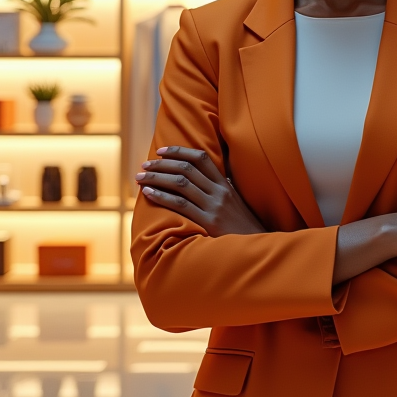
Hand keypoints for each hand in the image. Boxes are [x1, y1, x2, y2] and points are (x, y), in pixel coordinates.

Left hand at [136, 146, 265, 236]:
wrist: (255, 245)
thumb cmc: (241, 225)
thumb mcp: (233, 201)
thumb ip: (218, 188)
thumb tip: (200, 178)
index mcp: (224, 183)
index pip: (200, 158)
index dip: (178, 151)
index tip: (161, 151)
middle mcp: (219, 191)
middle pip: (186, 168)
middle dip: (161, 164)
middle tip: (144, 164)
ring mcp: (214, 205)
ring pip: (180, 184)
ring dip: (157, 178)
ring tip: (140, 177)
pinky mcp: (208, 221)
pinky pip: (181, 204)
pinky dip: (162, 196)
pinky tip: (148, 193)